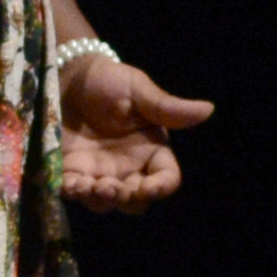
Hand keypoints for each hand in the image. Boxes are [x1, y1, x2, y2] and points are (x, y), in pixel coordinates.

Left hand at [56, 56, 215, 208]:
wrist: (68, 75)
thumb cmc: (109, 80)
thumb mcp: (139, 91)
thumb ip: (167, 107)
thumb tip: (208, 109)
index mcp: (152, 150)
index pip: (166, 178)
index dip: (161, 188)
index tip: (148, 188)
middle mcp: (128, 167)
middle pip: (136, 200)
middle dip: (126, 199)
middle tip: (111, 187)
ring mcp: (98, 171)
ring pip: (104, 201)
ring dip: (99, 200)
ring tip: (88, 186)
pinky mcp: (70, 170)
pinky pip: (73, 190)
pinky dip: (72, 192)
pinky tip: (69, 185)